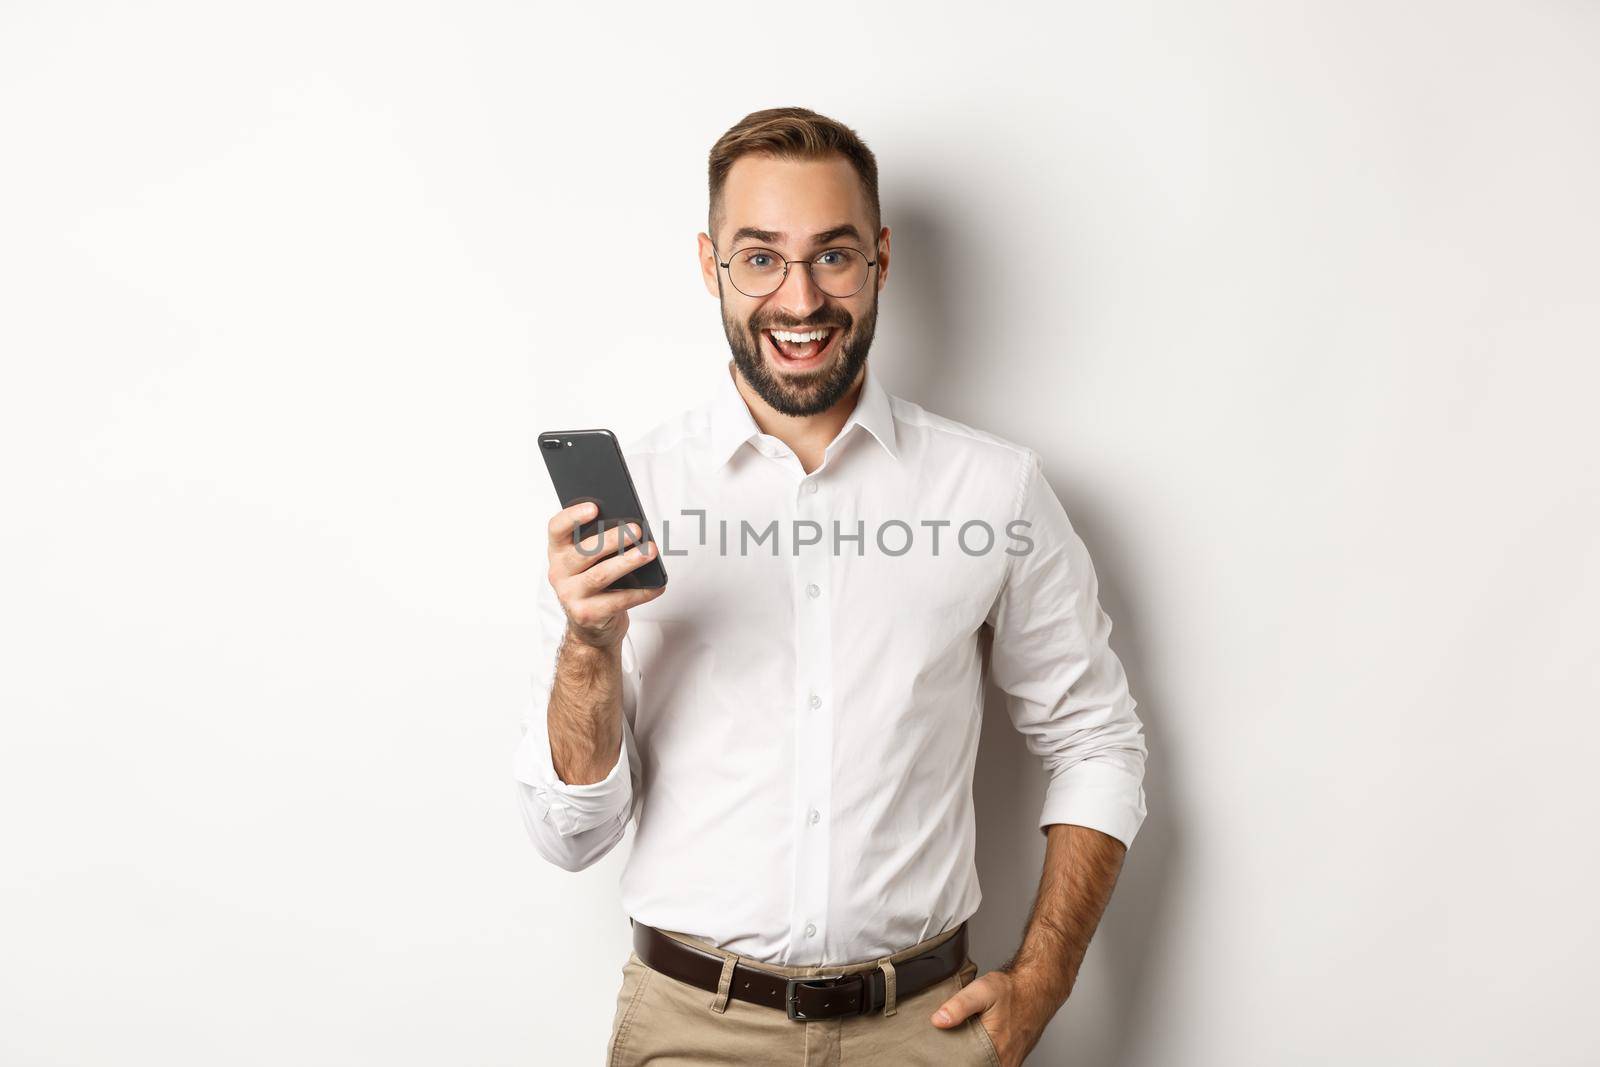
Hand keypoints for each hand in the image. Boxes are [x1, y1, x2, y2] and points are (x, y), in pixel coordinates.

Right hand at [546, 501, 664, 649]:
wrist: (591, 628)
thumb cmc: (595, 585)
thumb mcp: (591, 562)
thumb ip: (601, 544)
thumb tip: (632, 528)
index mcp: (558, 552)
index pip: (557, 529)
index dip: (573, 516)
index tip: (595, 507)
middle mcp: (558, 573)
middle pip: (584, 552)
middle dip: (612, 539)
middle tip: (637, 529)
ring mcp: (570, 595)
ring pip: (600, 575)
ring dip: (628, 562)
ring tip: (649, 551)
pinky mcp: (587, 614)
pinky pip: (618, 601)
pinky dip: (642, 592)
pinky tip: (658, 585)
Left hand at [930, 967, 1057, 1066]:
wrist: (1036, 990)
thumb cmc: (1012, 991)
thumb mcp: (982, 991)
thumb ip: (959, 1006)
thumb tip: (939, 1020)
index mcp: (994, 1050)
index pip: (963, 1065)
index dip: (951, 1058)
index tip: (941, 1050)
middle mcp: (1003, 1062)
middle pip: (972, 1066)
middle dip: (959, 1057)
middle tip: (950, 1043)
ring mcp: (1008, 1063)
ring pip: (982, 1065)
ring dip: (970, 1057)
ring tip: (962, 1042)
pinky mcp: (1010, 1061)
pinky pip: (990, 1063)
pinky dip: (980, 1057)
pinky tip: (975, 1044)